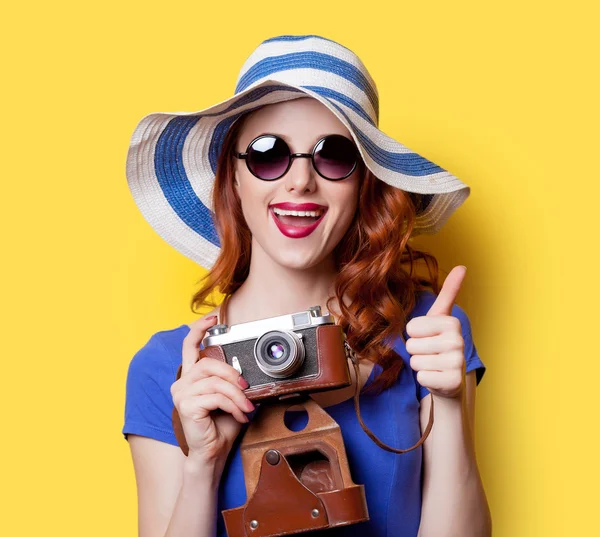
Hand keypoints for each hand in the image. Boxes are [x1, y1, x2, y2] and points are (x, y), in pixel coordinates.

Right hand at [170, 316, 254, 464]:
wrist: (213, 453)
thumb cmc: (221, 426)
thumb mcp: (231, 397)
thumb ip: (232, 380)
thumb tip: (246, 369)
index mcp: (191, 376)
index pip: (190, 345)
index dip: (200, 328)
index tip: (213, 317)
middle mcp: (182, 382)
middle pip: (208, 363)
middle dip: (232, 374)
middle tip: (246, 387)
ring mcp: (181, 394)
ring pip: (216, 382)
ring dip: (236, 395)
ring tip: (246, 407)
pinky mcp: (185, 406)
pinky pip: (216, 397)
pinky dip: (233, 405)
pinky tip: (239, 415)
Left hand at [406, 266, 466, 399]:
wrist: (450, 379)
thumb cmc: (440, 344)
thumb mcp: (441, 317)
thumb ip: (449, 292)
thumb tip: (462, 266)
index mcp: (452, 323)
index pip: (411, 328)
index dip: (415, 335)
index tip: (429, 337)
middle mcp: (457, 341)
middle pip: (411, 345)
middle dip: (417, 351)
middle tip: (431, 354)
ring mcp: (456, 363)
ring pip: (415, 362)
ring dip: (421, 365)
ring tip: (434, 365)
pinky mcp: (452, 382)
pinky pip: (421, 377)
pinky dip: (425, 379)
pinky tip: (437, 377)